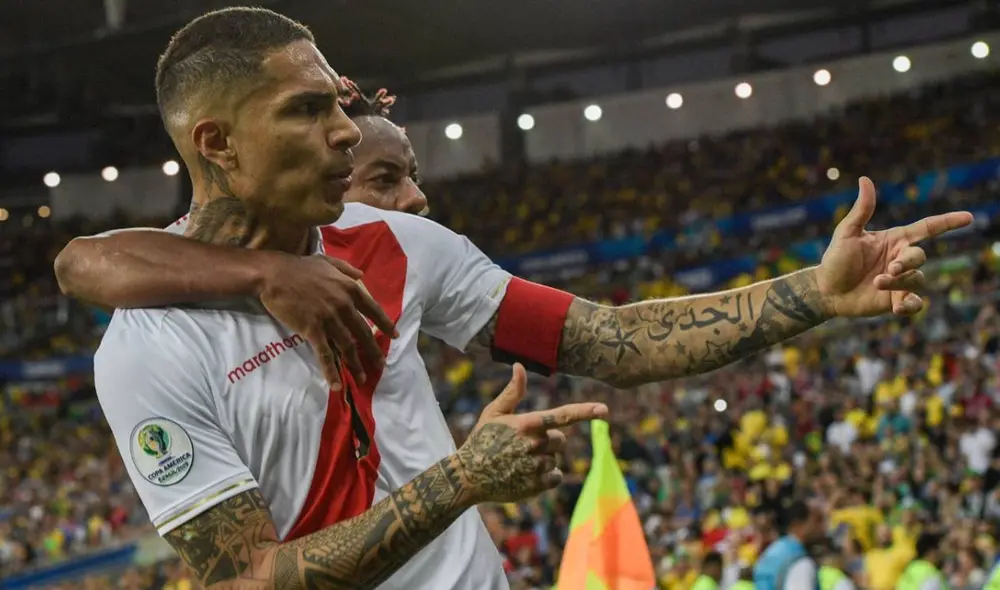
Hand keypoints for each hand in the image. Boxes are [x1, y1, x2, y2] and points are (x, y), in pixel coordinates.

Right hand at [257, 252, 397, 390]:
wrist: (275, 274)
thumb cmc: (300, 267)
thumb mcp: (328, 261)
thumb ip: (347, 269)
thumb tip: (362, 275)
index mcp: (350, 289)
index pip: (373, 310)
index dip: (385, 325)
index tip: (394, 336)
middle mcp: (344, 305)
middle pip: (363, 333)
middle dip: (373, 351)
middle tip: (381, 365)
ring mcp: (330, 319)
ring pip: (347, 346)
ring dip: (356, 365)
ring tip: (363, 378)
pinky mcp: (313, 330)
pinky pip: (325, 354)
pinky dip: (332, 371)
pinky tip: (337, 384)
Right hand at [455, 364, 608, 503]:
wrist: (468, 476)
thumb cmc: (481, 440)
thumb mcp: (493, 413)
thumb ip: (512, 391)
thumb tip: (520, 366)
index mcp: (527, 423)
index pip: (563, 415)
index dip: (586, 412)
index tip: (605, 410)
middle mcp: (534, 444)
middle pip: (560, 439)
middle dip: (548, 441)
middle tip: (523, 446)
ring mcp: (536, 466)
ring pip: (555, 459)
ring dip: (543, 460)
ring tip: (518, 462)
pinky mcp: (536, 485)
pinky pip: (555, 477)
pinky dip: (546, 477)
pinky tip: (525, 475)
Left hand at [816, 177, 972, 317]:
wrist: (826, 290)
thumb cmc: (836, 259)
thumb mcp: (847, 232)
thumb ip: (861, 209)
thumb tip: (865, 179)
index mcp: (895, 240)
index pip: (927, 228)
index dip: (948, 222)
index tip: (968, 217)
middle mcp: (901, 259)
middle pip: (920, 256)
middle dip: (908, 262)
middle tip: (889, 269)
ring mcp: (900, 281)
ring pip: (916, 279)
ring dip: (899, 282)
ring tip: (876, 283)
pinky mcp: (896, 301)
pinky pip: (915, 304)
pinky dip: (910, 307)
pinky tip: (897, 308)